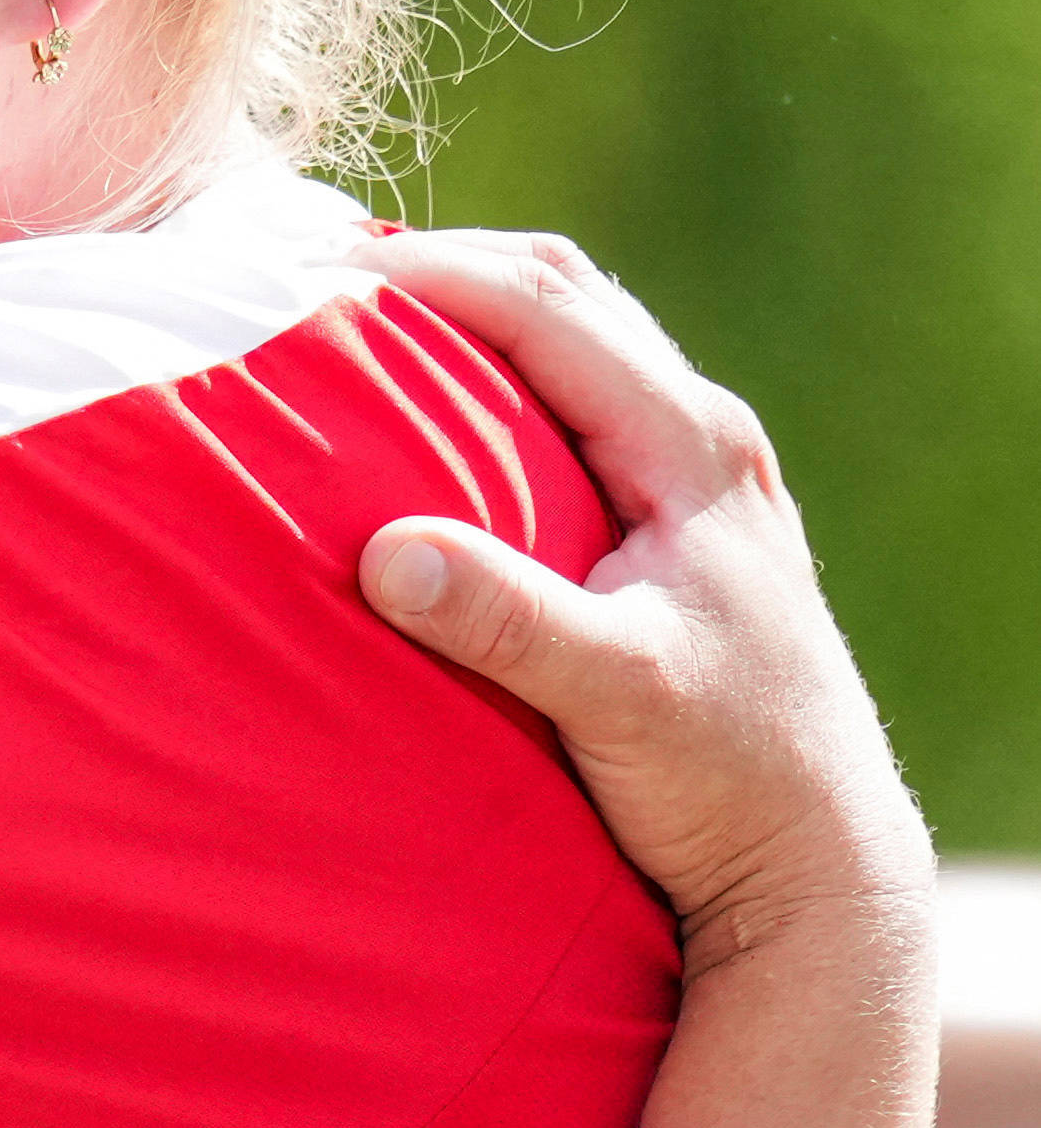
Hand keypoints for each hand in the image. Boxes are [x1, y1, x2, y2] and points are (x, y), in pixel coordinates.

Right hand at [354, 229, 934, 1127]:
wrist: (815, 861)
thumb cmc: (724, 782)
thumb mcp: (614, 698)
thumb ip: (503, 619)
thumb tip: (382, 553)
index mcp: (693, 448)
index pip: (546, 306)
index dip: (430, 273)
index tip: (313, 267)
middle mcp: (704, 440)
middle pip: (565, 292)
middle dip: (443, 266)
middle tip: (317, 269)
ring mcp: (697, 479)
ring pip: (576, 341)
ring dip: (472, 314)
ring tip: (360, 319)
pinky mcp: (678, 526)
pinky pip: (575, 405)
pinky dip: (495, 380)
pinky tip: (429, 420)